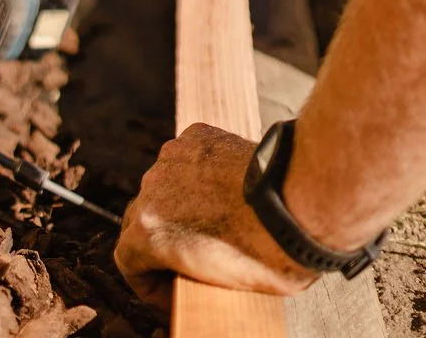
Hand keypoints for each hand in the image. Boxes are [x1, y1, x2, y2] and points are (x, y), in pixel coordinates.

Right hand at [114, 123, 315, 311]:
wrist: (298, 203)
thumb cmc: (265, 254)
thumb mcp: (213, 285)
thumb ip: (183, 270)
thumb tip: (187, 273)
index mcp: (148, 230)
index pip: (127, 259)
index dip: (148, 283)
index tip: (170, 290)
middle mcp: (152, 188)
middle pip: (140, 218)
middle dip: (160, 242)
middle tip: (187, 260)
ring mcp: (173, 156)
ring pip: (163, 186)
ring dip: (178, 205)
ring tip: (211, 221)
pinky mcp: (197, 135)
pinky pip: (185, 159)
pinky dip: (195, 175)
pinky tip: (221, 190)